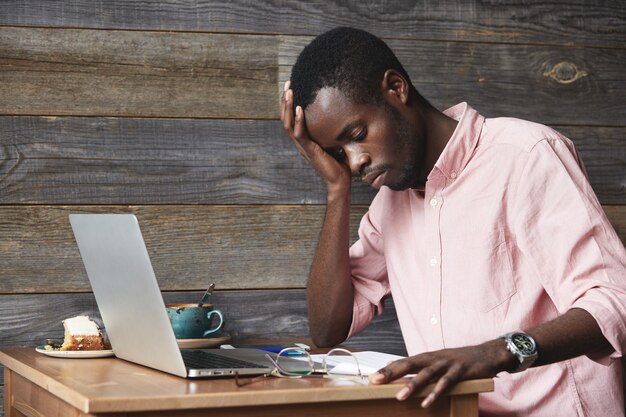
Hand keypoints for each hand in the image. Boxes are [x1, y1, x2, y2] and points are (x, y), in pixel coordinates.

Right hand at [280, 81, 350, 192]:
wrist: (340, 182)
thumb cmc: (340, 163)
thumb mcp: (336, 141)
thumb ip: (335, 130)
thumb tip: (345, 113)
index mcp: (304, 140)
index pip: (291, 119)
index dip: (289, 104)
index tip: (291, 87)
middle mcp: (300, 142)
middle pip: (286, 118)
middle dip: (285, 100)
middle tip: (287, 83)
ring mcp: (303, 147)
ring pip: (289, 124)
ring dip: (288, 107)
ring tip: (289, 92)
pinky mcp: (309, 151)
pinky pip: (300, 134)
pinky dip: (299, 121)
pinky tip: (300, 109)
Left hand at [369, 340, 512, 406]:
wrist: (487, 353)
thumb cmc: (459, 360)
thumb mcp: (436, 361)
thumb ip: (417, 366)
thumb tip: (394, 367)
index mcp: (426, 357)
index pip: (403, 362)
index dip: (387, 369)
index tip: (372, 378)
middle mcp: (434, 358)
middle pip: (409, 364)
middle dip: (391, 373)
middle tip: (375, 381)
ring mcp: (447, 363)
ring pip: (427, 374)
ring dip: (413, 385)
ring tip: (399, 396)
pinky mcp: (461, 370)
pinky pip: (447, 383)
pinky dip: (436, 392)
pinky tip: (427, 402)